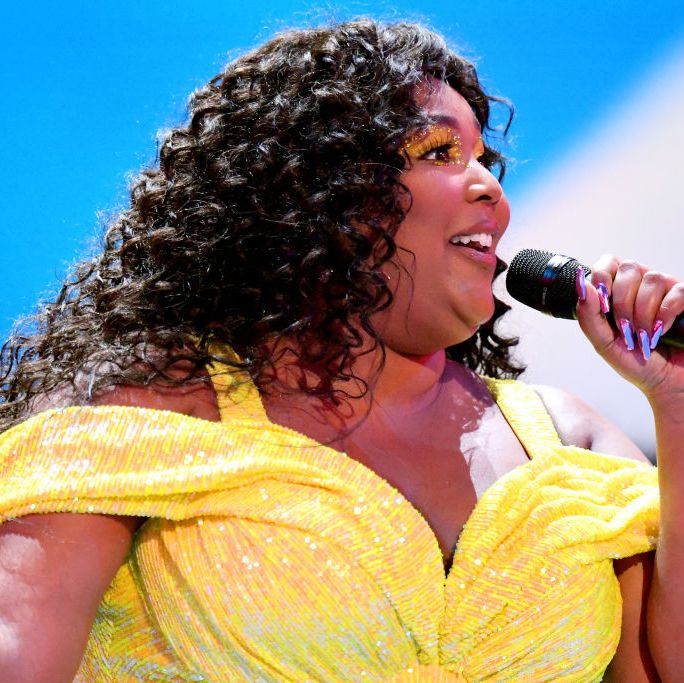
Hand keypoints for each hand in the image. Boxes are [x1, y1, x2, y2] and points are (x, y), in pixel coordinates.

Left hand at [575, 254, 683, 403]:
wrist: (667, 383)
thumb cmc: (636, 362)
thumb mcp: (603, 343)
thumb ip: (588, 316)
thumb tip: (582, 286)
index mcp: (618, 292)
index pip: (607, 263)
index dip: (603, 276)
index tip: (603, 305)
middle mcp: (641, 286)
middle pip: (628, 268)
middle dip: (623, 302)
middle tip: (626, 329)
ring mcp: (666, 290)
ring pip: (652, 278)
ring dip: (644, 313)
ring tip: (645, 336)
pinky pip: (676, 291)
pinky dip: (665, 314)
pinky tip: (662, 331)